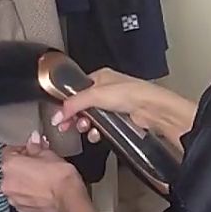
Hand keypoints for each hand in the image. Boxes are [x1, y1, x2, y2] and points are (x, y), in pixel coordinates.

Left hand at [1, 133, 85, 211]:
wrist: (68, 197)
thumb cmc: (58, 175)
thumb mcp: (47, 153)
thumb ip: (35, 146)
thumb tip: (32, 142)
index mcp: (10, 165)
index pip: (8, 151)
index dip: (21, 147)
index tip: (30, 147)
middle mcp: (6, 182)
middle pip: (10, 168)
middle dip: (22, 163)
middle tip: (38, 160)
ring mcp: (13, 197)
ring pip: (14, 183)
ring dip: (24, 178)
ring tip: (41, 175)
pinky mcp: (21, 208)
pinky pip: (20, 196)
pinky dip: (27, 191)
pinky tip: (40, 187)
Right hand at [52, 69, 196, 149]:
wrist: (151, 108)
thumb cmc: (132, 93)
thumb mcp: (95, 94)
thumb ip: (74, 103)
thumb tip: (59, 113)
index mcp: (101, 77)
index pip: (77, 90)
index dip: (68, 103)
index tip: (60, 116)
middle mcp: (107, 89)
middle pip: (83, 105)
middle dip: (75, 117)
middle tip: (68, 125)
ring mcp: (114, 105)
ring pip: (92, 118)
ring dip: (86, 125)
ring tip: (86, 128)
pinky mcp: (120, 119)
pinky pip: (102, 127)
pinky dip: (97, 132)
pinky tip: (97, 134)